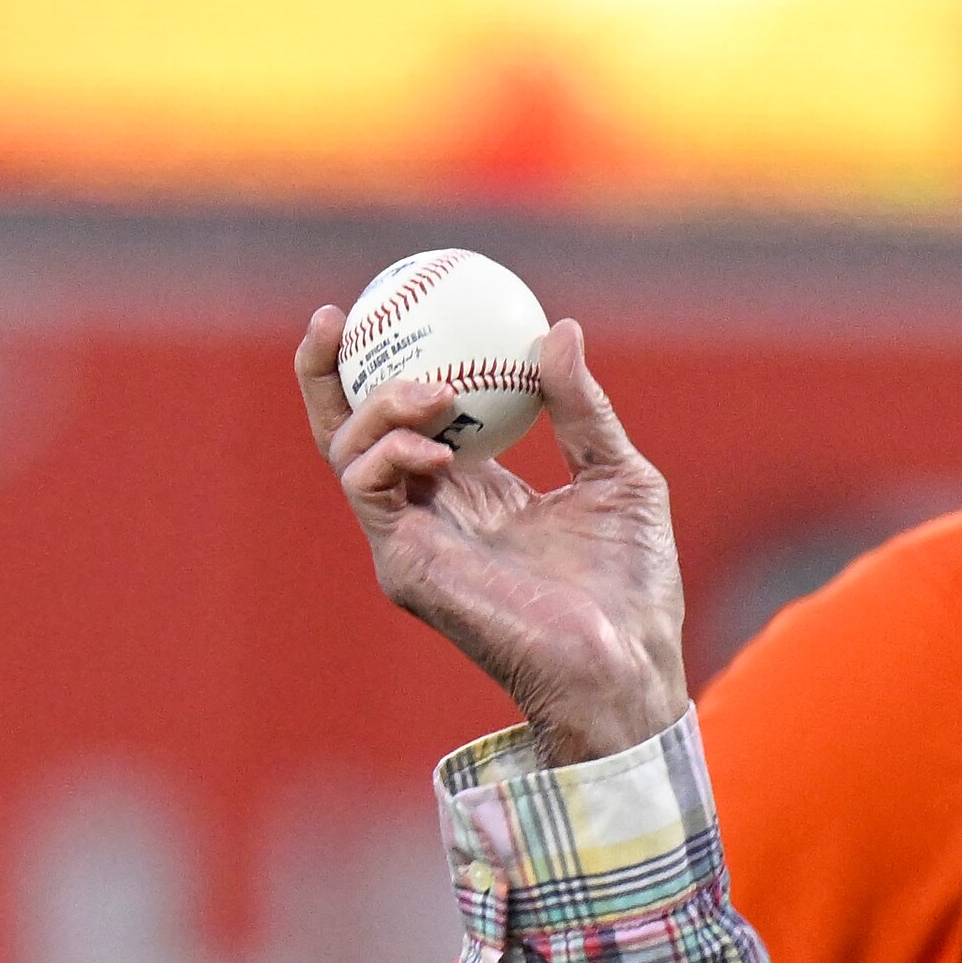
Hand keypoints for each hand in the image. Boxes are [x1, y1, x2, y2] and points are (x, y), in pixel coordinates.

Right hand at [295, 305, 689, 762]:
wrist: (627, 660)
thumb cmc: (634, 585)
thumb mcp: (619, 474)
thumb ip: (582, 407)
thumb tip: (559, 328)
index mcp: (476, 490)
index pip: (412, 417)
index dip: (390, 362)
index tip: (394, 302)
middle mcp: (432, 511)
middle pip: (350, 429)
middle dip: (327, 370)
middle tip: (340, 315)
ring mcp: (412, 538)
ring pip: (349, 451)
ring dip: (377, 405)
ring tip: (430, 389)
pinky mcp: (405, 566)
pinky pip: (370, 491)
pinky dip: (388, 454)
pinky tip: (434, 445)